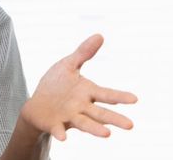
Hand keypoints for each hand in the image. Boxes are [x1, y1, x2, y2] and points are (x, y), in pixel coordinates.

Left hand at [21, 34, 137, 140]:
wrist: (37, 105)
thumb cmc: (56, 85)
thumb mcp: (68, 65)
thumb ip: (83, 53)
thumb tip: (100, 35)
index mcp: (87, 93)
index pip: (106, 94)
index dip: (120, 97)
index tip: (135, 99)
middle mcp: (82, 107)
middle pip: (100, 113)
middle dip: (114, 119)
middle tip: (130, 125)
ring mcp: (69, 117)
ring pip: (84, 123)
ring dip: (95, 129)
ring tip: (107, 134)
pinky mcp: (55, 125)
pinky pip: (59, 130)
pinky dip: (61, 133)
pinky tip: (63, 137)